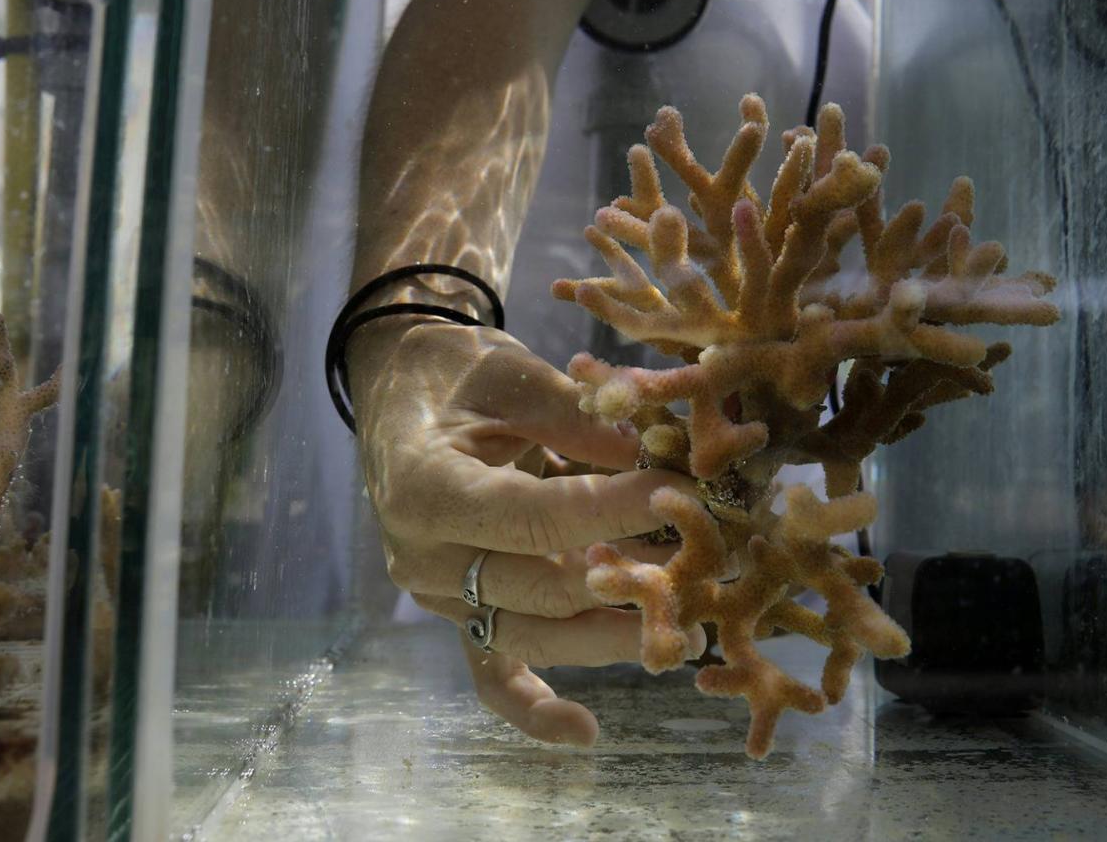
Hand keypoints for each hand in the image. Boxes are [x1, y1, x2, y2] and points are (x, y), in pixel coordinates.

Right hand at [348, 320, 705, 745]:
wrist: (401, 392)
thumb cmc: (455, 375)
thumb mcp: (511, 374)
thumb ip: (574, 415)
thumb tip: (652, 453)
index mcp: (425, 490)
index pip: (533, 517)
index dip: (610, 511)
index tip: (676, 494)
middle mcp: (425, 557)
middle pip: (542, 587)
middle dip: (631, 574)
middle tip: (705, 562)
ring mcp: (441, 596)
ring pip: (534, 634)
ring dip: (612, 635)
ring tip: (687, 631)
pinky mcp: (459, 615)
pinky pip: (492, 673)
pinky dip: (534, 708)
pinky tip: (586, 732)